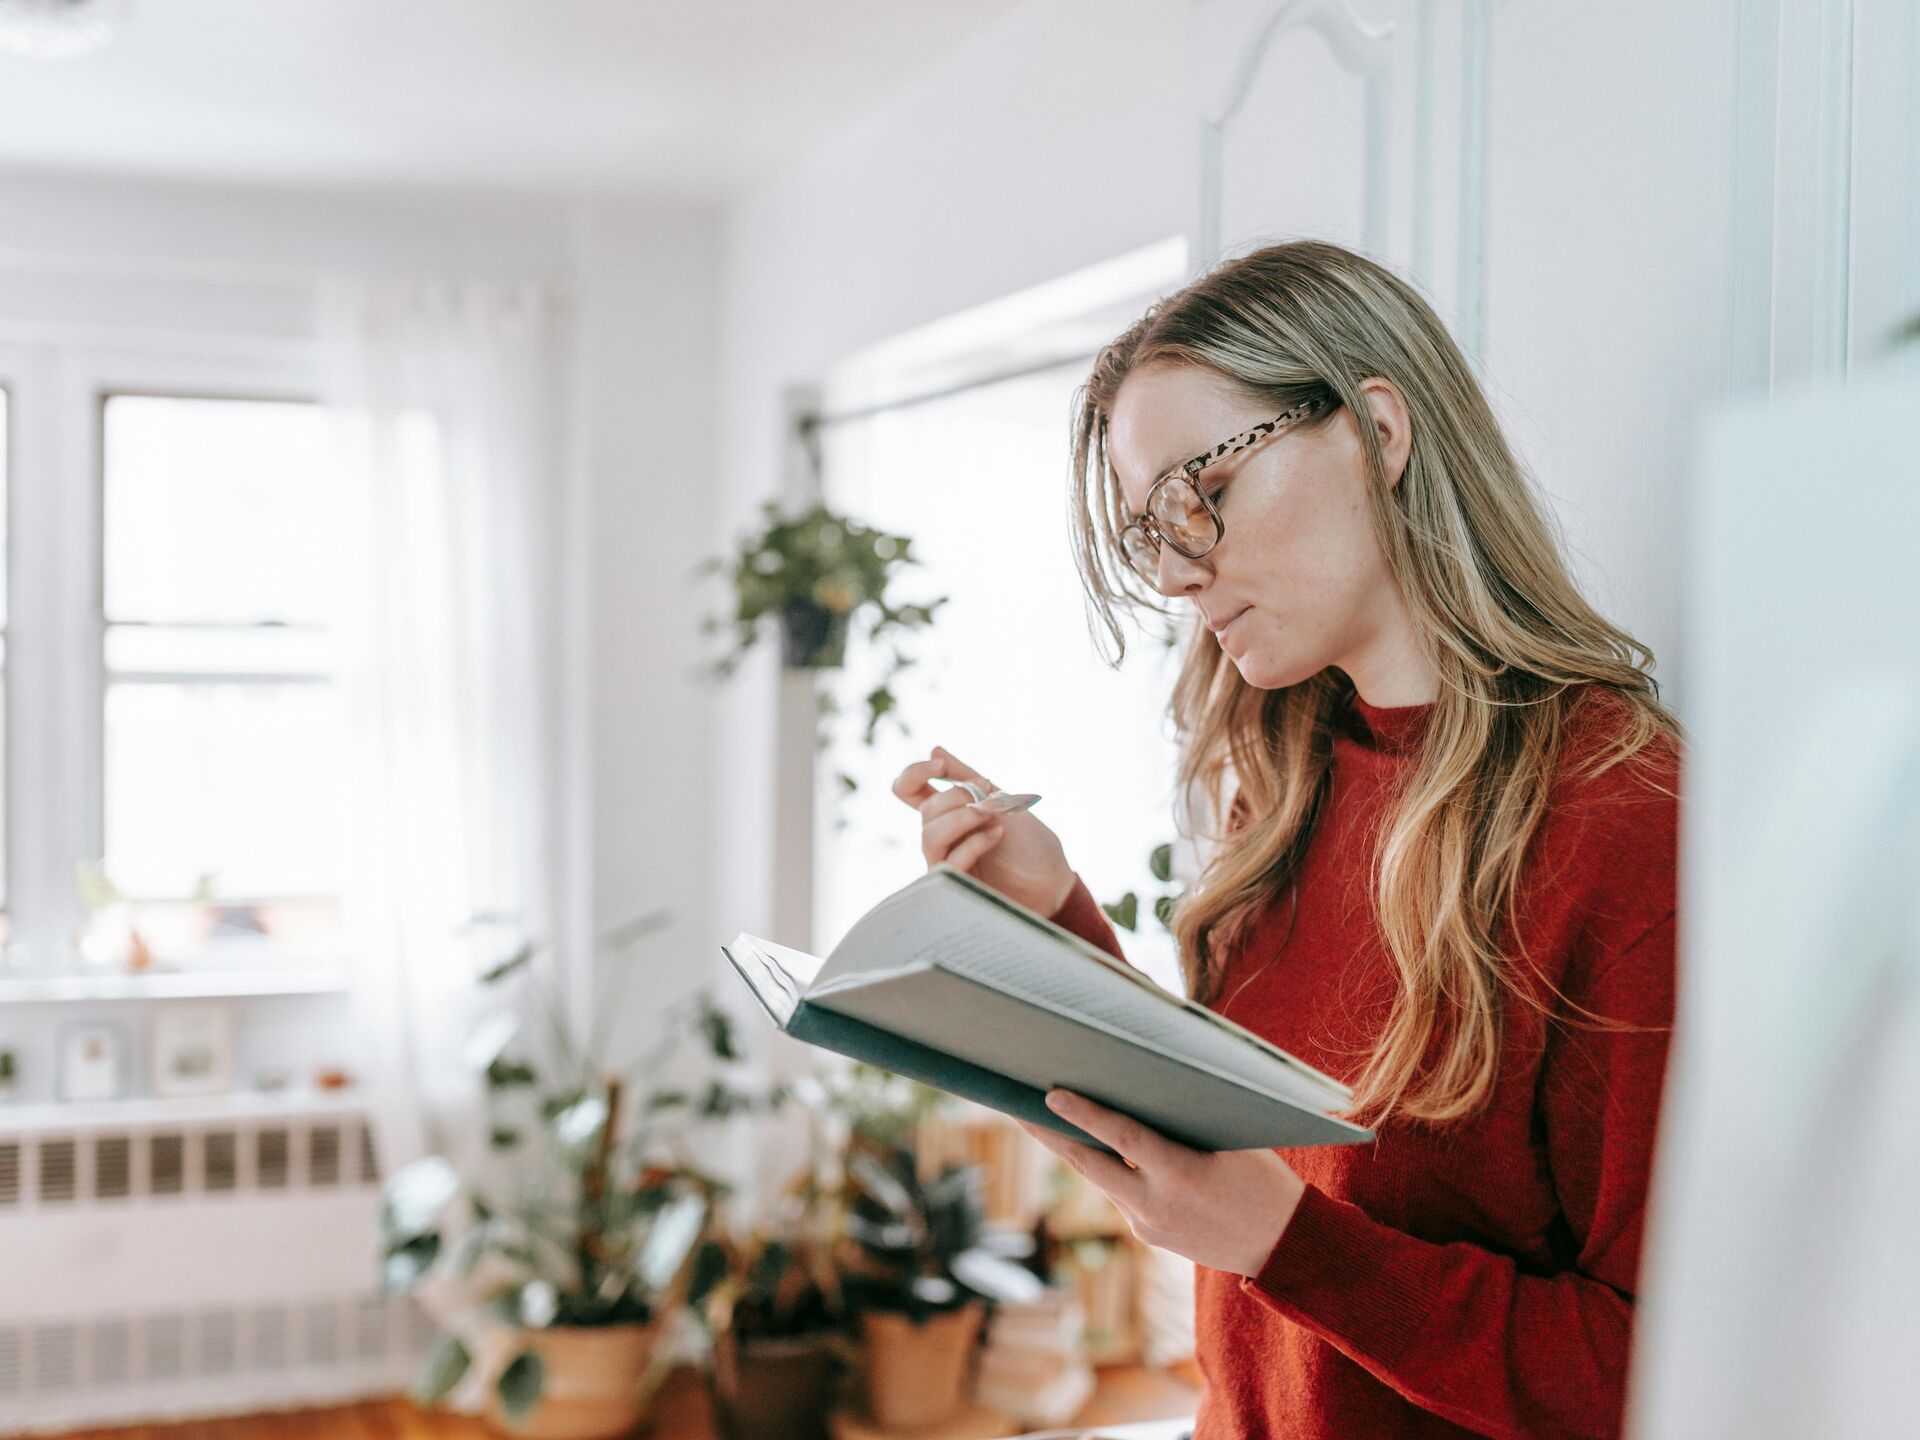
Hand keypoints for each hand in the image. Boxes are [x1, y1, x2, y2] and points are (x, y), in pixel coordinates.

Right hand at [891, 746, 1076, 917]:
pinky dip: (973, 843)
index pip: (908, 791)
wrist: (1053, 881)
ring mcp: (945, 862)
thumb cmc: (1029, 844)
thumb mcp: (1000, 800)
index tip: (939, 766)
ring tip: (993, 817)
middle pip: (925, 811)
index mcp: (948, 813)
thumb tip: (935, 749)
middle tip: (989, 797)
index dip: (914, 774)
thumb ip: (966, 778)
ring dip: (963, 819)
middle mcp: (942, 837)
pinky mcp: (956, 887)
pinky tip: (997, 835)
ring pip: (930, 836)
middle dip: (956, 797)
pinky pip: (948, 863)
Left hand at [1017, 1089, 1306, 1277]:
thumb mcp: (1231, 1140)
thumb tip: (1142, 1082)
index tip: (1049, 1093)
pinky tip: (1091, 1143)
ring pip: (1099, 1177)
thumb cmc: (1264, 1178)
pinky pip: (1120, 1192)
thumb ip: (1184, 1120)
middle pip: (1088, 1164)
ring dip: (1071, 1147)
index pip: (1121, 1137)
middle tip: (1015, 1103)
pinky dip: (1107, 1167)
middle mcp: (1156, 1205)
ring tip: (1039, 1115)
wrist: (1284, 1246)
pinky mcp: (1147, 1234)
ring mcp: (1148, 1225)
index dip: (1083, 1114)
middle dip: (1049, 1133)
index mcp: (1181, 1175)